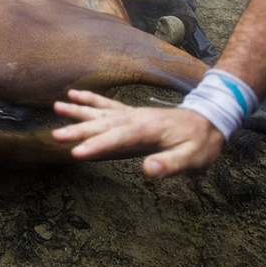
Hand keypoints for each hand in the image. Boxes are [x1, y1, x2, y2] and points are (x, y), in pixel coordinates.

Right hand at [51, 90, 225, 178]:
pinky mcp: (131, 114)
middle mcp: (135, 118)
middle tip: (55, 135)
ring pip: (100, 112)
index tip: (77, 153)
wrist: (210, 120)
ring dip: (78, 111)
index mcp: (147, 130)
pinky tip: (74, 95)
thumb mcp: (193, 159)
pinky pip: (106, 105)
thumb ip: (171, 164)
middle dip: (78, 130)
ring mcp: (131, 114)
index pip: (117, 138)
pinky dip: (90, 100)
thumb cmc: (201, 143)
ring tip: (56, 107)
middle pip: (102, 124)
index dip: (96, 146)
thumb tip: (148, 171)